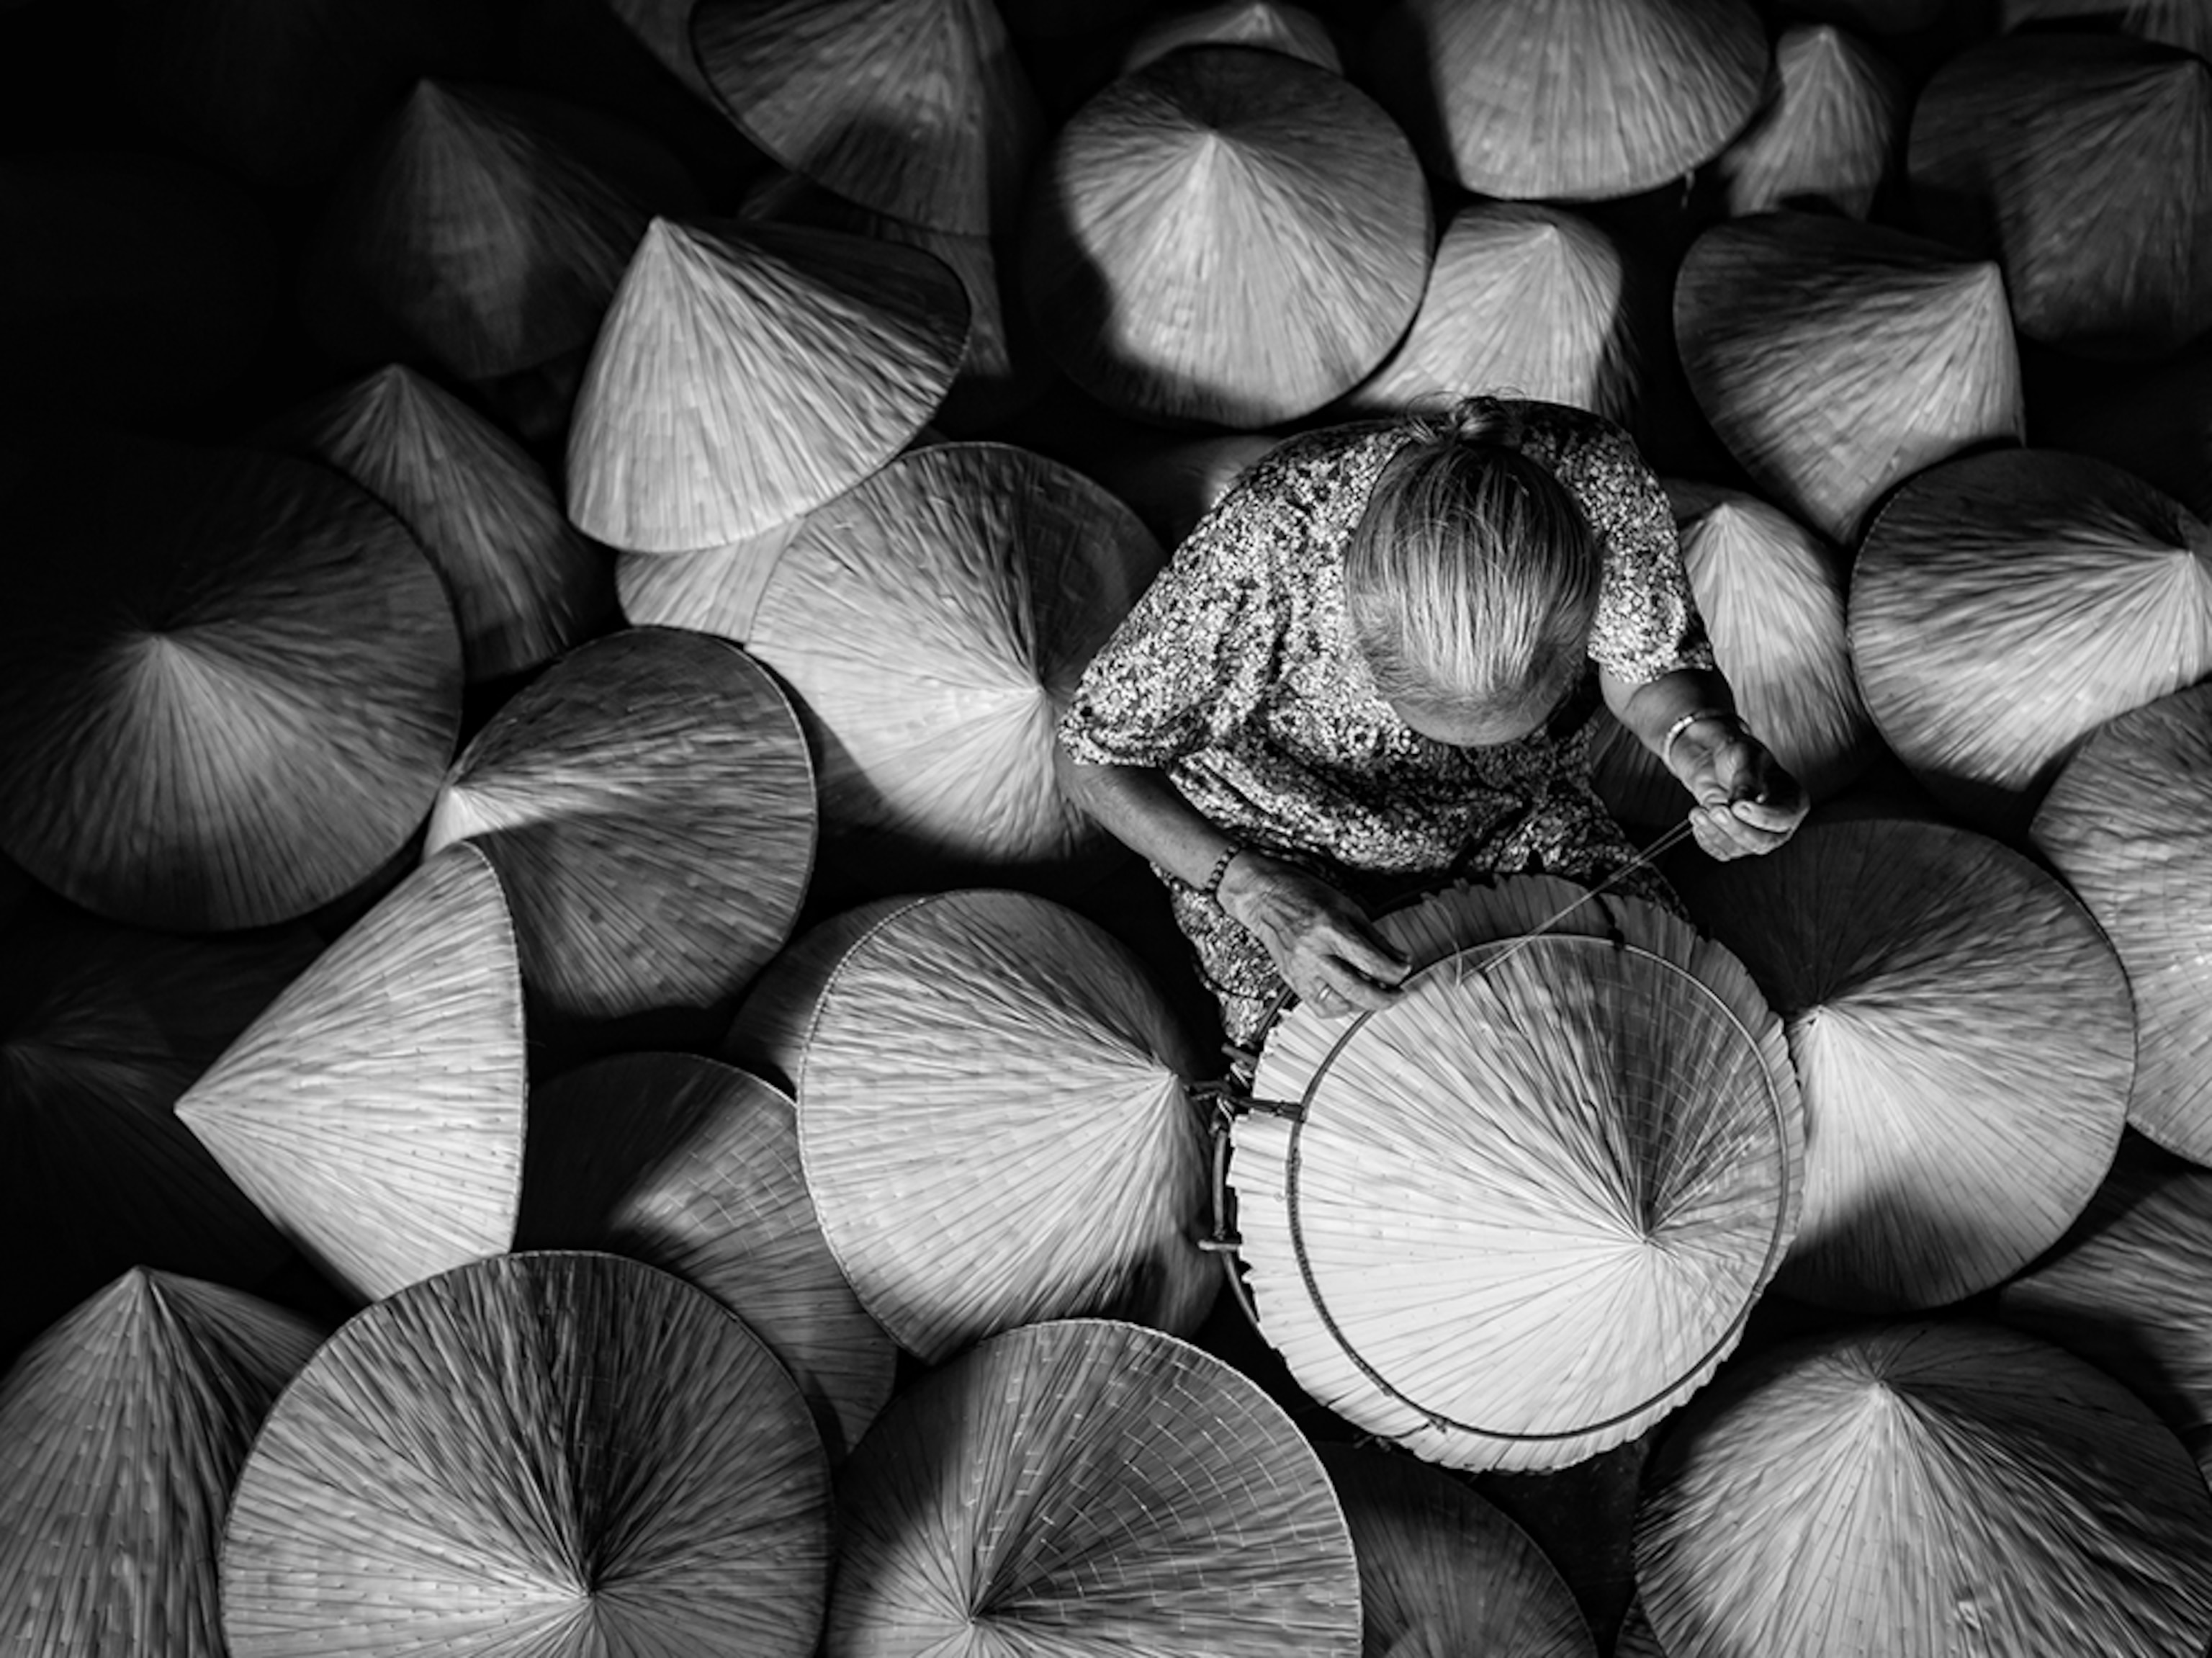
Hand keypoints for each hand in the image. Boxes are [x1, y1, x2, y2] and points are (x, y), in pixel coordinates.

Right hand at [1214, 852, 1410, 1016]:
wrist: (1263, 896)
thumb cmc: (1303, 894)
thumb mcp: (1347, 906)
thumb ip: (1374, 936)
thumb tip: (1399, 960)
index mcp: (1329, 928)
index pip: (1372, 962)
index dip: (1395, 971)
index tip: (1404, 970)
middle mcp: (1313, 953)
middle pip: (1357, 989)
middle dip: (1385, 998)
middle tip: (1398, 994)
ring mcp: (1299, 970)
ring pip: (1339, 1004)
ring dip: (1362, 1004)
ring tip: (1374, 994)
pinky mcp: (1291, 980)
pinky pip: (1319, 1007)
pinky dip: (1340, 1007)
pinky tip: (1349, 997)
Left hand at [1672, 722, 1807, 859]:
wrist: (1715, 759)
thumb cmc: (1738, 754)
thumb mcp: (1746, 756)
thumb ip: (1747, 777)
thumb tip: (1741, 801)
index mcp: (1793, 800)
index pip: (1785, 818)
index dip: (1763, 817)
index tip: (1739, 806)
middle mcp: (1778, 823)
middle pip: (1763, 841)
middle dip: (1737, 829)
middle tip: (1716, 810)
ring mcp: (1756, 835)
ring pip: (1739, 849)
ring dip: (1715, 833)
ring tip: (1698, 811)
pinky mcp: (1733, 842)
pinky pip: (1721, 852)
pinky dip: (1707, 839)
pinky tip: (1699, 819)